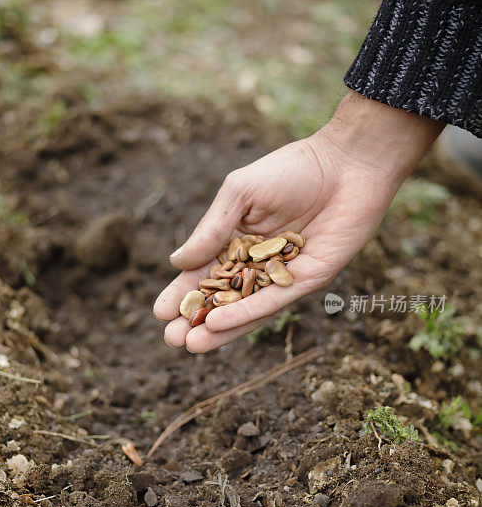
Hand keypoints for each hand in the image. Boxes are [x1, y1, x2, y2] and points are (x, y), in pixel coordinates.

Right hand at [154, 93, 442, 351]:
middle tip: (171, 339)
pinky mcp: (309, 280)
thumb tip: (177, 263)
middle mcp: (260, 262)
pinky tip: (219, 324)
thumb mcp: (239, 194)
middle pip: (223, 298)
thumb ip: (211, 230)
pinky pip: (273, 302)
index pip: (205, 273)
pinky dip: (246, 315)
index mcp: (239, 240)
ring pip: (246, 308)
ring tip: (190, 344)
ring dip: (219, 329)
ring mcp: (284, 274)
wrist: (347, 162)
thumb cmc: (291, 169)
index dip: (183, 294)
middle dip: (196, 319)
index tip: (159, 313)